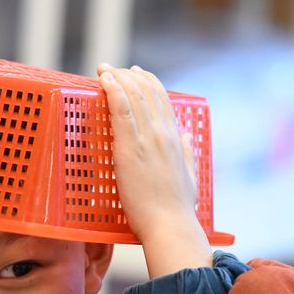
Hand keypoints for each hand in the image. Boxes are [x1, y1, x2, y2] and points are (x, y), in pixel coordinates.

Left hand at [98, 63, 212, 277]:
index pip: (162, 100)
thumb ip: (187, 154)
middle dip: (129, 75)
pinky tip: (104, 79)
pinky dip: (113, 89)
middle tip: (113, 69)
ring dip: (117, 77)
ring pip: (133, 95)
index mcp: (175, 139)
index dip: (148, 82)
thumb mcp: (189, 177)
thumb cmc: (177, 209)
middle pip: (146, 92)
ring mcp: (147, 138)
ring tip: (104, 69)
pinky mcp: (130, 147)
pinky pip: (121, 109)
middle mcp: (163, 133)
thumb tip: (186, 137)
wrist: (169, 225)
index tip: (135, 72)